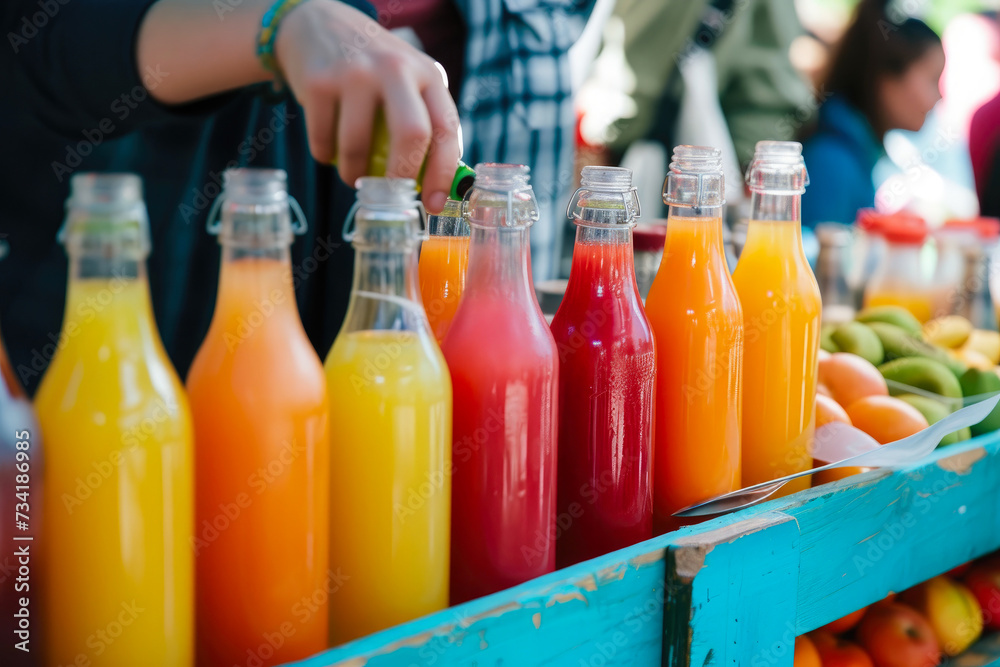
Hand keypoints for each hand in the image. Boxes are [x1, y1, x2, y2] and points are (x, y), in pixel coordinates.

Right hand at [274, 0, 461, 211]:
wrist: (317, 23)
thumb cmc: (374, 69)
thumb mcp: (410, 82)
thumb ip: (427, 122)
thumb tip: (440, 186)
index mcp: (427, 74)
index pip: (446, 129)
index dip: (444, 174)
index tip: (434, 204)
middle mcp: (395, 69)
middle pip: (411, 135)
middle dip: (401, 177)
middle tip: (392, 196)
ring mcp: (354, 73)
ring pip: (358, 148)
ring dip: (354, 175)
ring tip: (353, 174)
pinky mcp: (317, 82)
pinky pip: (323, 142)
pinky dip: (325, 156)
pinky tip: (329, 145)